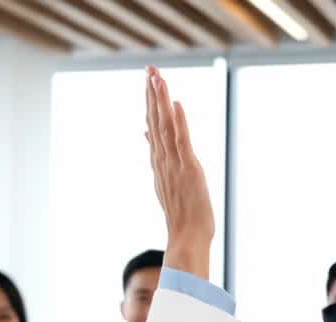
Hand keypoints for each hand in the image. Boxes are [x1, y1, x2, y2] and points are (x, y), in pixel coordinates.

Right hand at [145, 66, 213, 278]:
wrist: (187, 238)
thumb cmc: (182, 214)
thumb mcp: (166, 181)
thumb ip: (157, 156)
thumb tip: (146, 135)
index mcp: (159, 163)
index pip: (152, 126)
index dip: (149, 103)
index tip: (148, 81)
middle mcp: (163, 160)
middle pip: (154, 121)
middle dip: (152, 94)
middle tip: (150, 68)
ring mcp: (174, 164)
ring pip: (164, 126)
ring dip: (161, 101)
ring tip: (157, 77)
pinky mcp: (189, 170)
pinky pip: (181, 142)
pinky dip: (178, 122)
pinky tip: (175, 103)